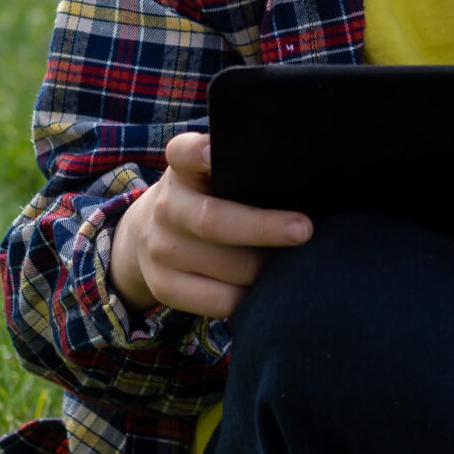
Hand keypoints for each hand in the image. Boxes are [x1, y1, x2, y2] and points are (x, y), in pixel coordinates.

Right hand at [107, 132, 311, 318]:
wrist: (148, 233)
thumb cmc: (207, 198)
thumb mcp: (213, 173)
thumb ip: (244, 167)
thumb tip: (304, 178)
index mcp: (181, 169)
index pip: (184, 152)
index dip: (199, 152)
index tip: (214, 153)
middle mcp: (165, 207)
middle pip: (213, 222)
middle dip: (263, 228)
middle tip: (304, 230)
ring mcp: (160, 249)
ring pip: (228, 268)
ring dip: (267, 268)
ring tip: (295, 261)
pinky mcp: (164, 286)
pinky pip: (222, 301)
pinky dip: (252, 296)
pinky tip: (268, 285)